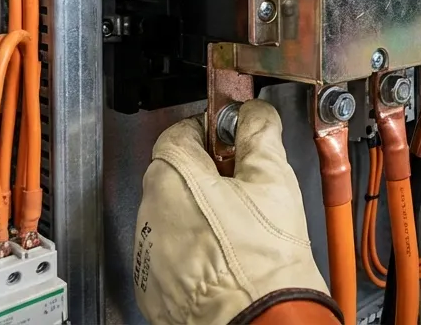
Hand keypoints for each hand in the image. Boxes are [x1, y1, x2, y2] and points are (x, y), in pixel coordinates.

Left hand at [133, 101, 332, 324]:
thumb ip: (260, 135)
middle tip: (244, 187)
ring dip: (198, 214)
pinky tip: (224, 257)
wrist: (258, 321)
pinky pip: (168, 255)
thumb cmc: (262, 259)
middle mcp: (149, 212)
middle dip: (207, 174)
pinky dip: (191, 252)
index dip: (211, 131)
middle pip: (174, 175)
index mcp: (174, 176)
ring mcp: (147, 252)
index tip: (231, 140)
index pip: (179, 132)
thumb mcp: (273, 179)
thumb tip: (254, 116)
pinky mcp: (152, 286)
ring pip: (171, 216)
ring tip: (238, 228)